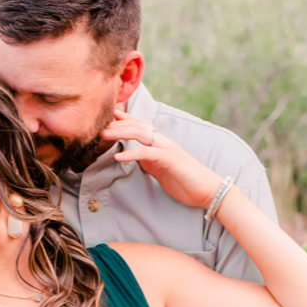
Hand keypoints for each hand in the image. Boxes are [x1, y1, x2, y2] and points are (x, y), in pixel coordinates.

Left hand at [108, 109, 222, 208]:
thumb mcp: (160, 169)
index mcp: (161, 144)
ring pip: (142, 134)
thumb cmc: (184, 181)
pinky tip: (119, 157)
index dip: (126, 119)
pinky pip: (148, 153)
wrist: (207, 191)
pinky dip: (132, 154)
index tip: (110, 115)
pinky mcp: (170, 160)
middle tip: (100, 125)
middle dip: (119, 124)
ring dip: (122, 133)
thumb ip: (148, 161)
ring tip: (104, 135)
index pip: (142, 126)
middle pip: (139, 126)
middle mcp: (164, 142)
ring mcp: (168, 149)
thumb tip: (134, 157)